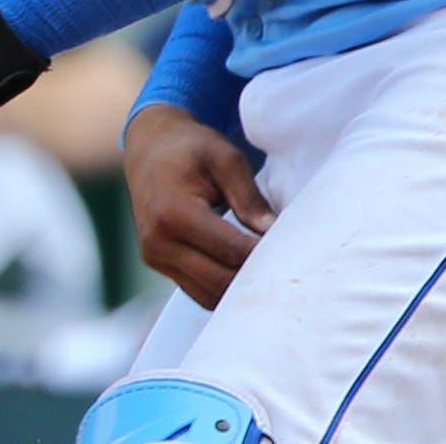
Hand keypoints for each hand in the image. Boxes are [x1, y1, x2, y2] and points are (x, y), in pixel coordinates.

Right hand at [123, 103, 275, 309]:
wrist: (148, 148)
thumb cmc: (191, 148)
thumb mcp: (225, 159)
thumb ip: (250, 198)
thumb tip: (274, 234)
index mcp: (173, 212)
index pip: (231, 251)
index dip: (266, 255)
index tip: (297, 251)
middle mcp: (158, 242)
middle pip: (220, 281)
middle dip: (258, 279)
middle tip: (292, 268)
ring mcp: (155, 257)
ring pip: (209, 296)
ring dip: (242, 292)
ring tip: (272, 274)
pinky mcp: (159, 264)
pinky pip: (199, 293)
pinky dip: (225, 291)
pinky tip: (248, 275)